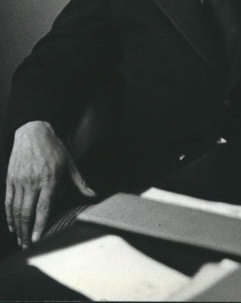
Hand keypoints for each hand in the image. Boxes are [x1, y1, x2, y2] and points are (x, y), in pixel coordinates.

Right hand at [5, 120, 95, 249]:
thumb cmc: (54, 147)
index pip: (43, 207)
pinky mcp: (11, 179)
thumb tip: (94, 195)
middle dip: (26, 232)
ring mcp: (20, 180)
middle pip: (27, 213)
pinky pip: (8, 201)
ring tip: (20, 240)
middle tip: (27, 246)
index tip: (37, 239)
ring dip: (17, 228)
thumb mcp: (70, 163)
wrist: (33, 130)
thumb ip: (80, 182)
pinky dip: (9, 216)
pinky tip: (12, 225)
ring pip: (16, 209)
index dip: (39, 225)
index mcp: (50, 179)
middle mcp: (33, 181)